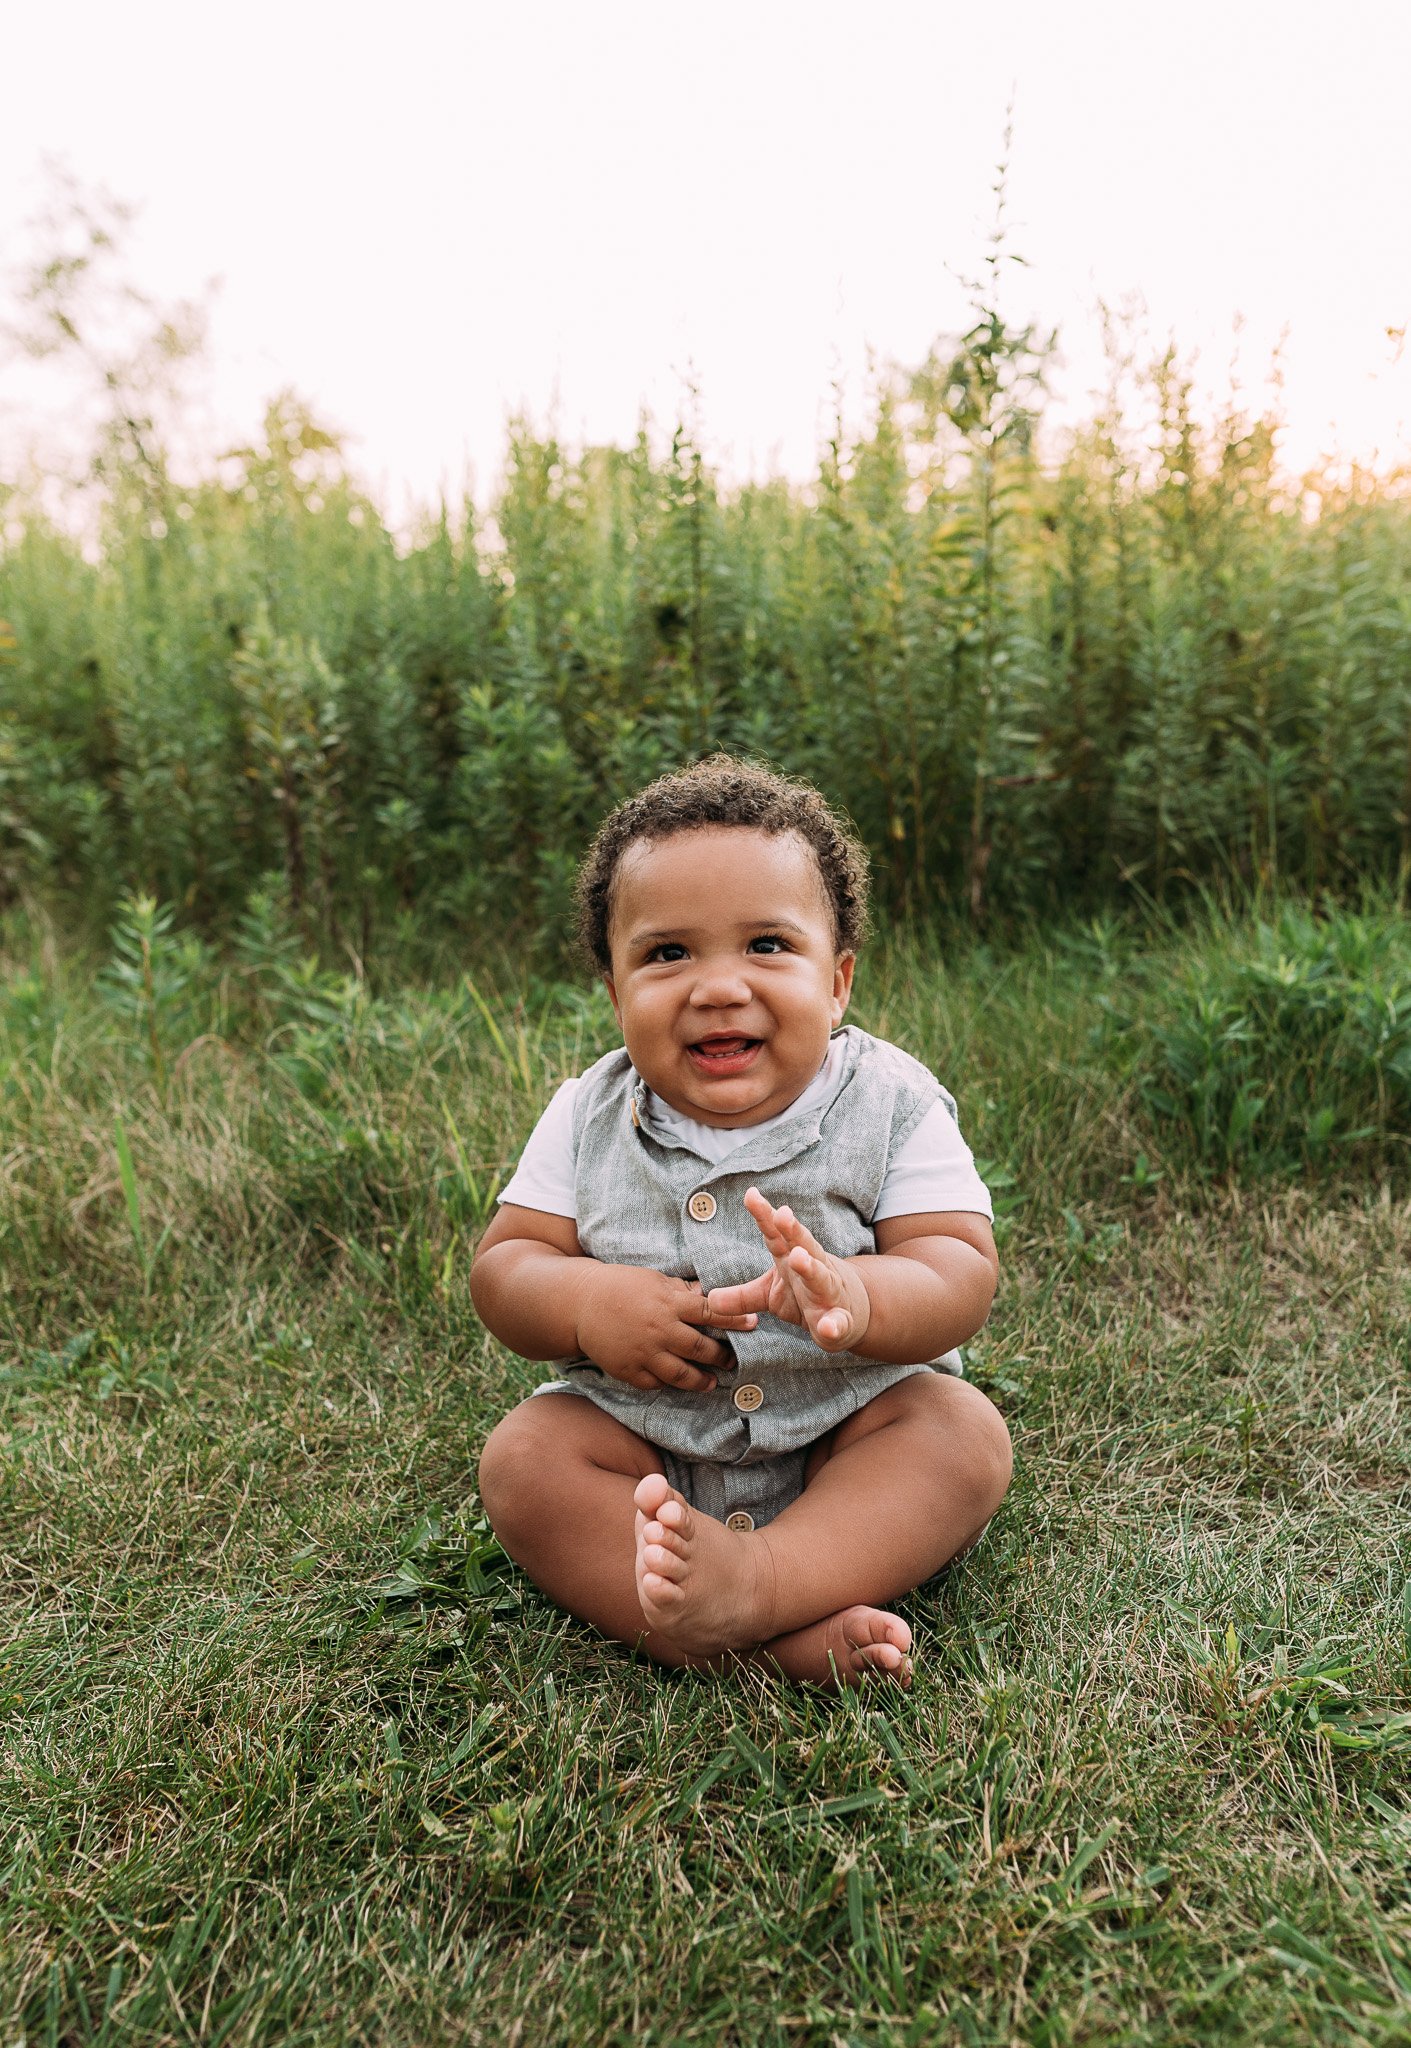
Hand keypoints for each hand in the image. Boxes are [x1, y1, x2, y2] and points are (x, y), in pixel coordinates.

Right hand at [574, 1262, 757, 1391]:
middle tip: (734, 1361)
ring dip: (701, 1380)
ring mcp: (644, 1353)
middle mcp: (659, 1330)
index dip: (735, 1319)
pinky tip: (678, 1383)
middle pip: (700, 1348)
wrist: (580, 1302)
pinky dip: (668, 1385)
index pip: (710, 1312)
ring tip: (712, 1382)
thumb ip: (682, 1290)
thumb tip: (709, 1294)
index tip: (754, 1324)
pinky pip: (655, 1384)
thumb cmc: (621, 1285)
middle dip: (722, 1356)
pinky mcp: (629, 1370)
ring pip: (681, 1374)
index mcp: (668, 1303)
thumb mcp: (654, 1280)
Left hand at [705, 1187, 872, 1352]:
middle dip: (793, 1230)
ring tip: (799, 1258)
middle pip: (803, 1245)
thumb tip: (710, 1299)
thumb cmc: (805, 1295)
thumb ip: (742, 1296)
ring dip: (811, 1267)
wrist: (851, 1311)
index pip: (776, 1234)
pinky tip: (829, 1327)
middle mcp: (814, 1268)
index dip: (764, 1216)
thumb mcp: (770, 1294)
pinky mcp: (840, 1320)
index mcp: (792, 1257)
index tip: (751, 1195)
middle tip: (782, 1214)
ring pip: (821, 1278)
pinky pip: (838, 1322)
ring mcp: (829, 1292)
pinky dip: (834, 1324)